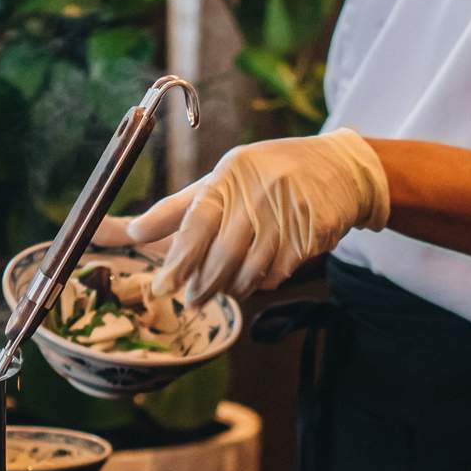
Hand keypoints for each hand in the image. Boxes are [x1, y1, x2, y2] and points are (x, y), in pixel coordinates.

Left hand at [94, 128, 389, 303]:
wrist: (338, 169)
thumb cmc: (264, 177)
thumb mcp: (219, 182)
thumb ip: (175, 210)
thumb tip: (132, 233)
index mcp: (228, 176)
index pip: (197, 223)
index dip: (179, 259)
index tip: (163, 288)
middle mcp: (257, 192)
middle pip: (222, 255)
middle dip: (203, 285)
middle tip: (192, 300)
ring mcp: (287, 213)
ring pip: (249, 270)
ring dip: (233, 287)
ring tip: (226, 287)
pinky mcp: (311, 233)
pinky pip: (277, 273)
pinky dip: (262, 281)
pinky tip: (258, 274)